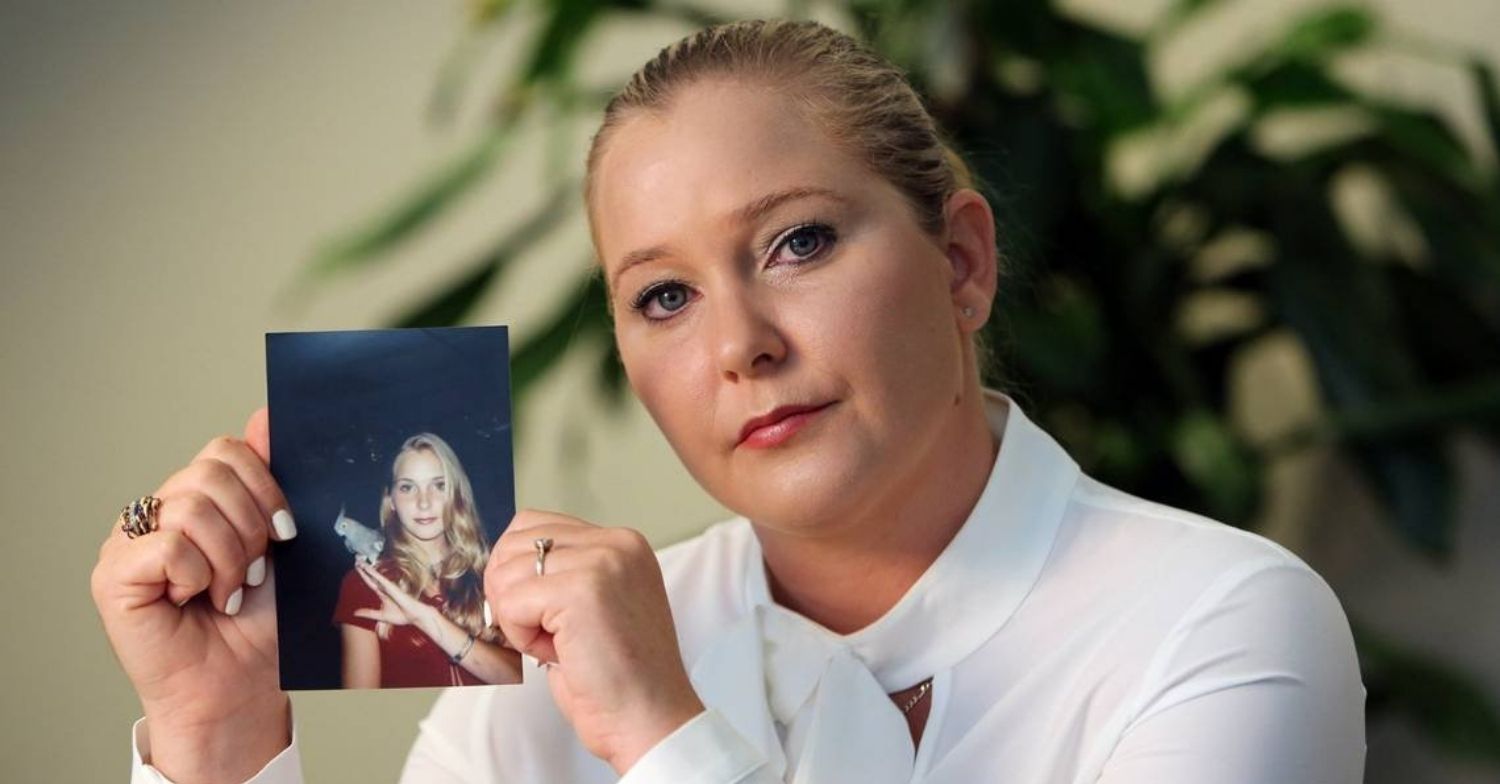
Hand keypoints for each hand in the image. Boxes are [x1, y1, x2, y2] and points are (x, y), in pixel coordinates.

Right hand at [90, 407, 294, 781]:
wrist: (242, 684)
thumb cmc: (259, 621)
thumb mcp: (278, 542)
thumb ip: (269, 480)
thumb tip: (267, 414)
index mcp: (196, 499)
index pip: (226, 450)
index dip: (264, 484)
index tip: (284, 530)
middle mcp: (158, 512)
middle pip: (211, 471)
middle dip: (251, 524)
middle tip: (255, 569)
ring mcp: (130, 541)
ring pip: (192, 508)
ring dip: (229, 557)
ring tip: (228, 591)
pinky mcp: (114, 574)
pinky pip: (169, 546)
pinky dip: (198, 575)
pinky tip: (196, 600)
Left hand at [352, 560, 437, 632]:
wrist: (413, 617)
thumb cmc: (401, 616)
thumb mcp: (380, 616)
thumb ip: (368, 613)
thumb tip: (355, 613)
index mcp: (382, 594)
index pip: (370, 582)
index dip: (364, 575)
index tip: (357, 568)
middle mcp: (384, 588)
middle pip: (371, 576)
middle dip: (363, 569)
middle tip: (356, 561)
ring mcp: (388, 586)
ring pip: (374, 575)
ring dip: (366, 568)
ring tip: (358, 561)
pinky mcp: (391, 587)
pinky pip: (380, 578)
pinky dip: (373, 573)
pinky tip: (367, 568)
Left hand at [484, 510, 704, 774]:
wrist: (650, 720)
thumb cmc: (618, 678)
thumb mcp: (594, 606)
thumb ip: (562, 573)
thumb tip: (501, 565)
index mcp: (622, 543)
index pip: (534, 525)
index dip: (516, 572)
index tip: (538, 612)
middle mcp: (617, 543)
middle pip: (513, 543)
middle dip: (511, 593)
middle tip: (546, 633)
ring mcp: (602, 562)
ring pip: (507, 573)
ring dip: (518, 619)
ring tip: (560, 645)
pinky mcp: (582, 591)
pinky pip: (511, 604)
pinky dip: (521, 637)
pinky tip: (557, 654)